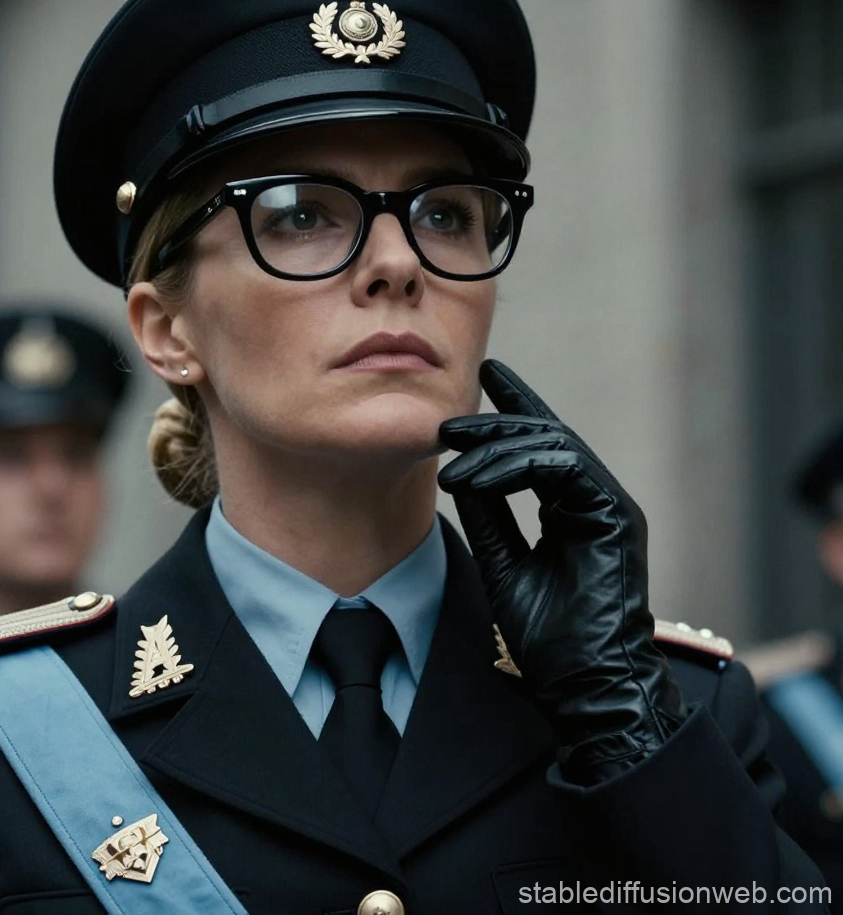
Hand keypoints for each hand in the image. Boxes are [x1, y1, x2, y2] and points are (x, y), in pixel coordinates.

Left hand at [438, 360, 685, 783]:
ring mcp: (609, 505)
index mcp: (575, 508)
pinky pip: (566, 465)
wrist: (585, 686)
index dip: (516, 410)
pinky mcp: (615, 515)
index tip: (487, 377)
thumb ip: (489, 519)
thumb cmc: (551, 639)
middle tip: (447, 423)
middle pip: (545, 437)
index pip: (543, 447)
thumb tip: (461, 476)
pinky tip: (477, 477)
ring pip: (554, 444)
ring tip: (451, 456)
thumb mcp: (504, 564)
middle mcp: (595, 500)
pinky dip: (517, 466)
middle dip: (495, 424)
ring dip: (496, 446)